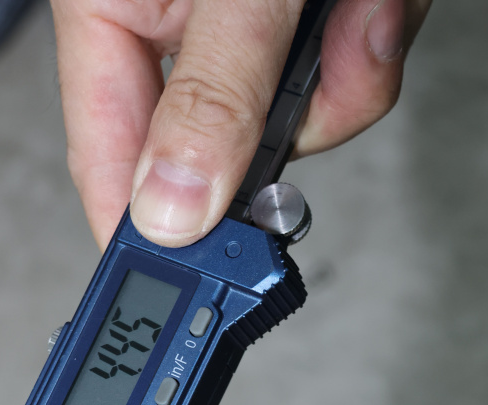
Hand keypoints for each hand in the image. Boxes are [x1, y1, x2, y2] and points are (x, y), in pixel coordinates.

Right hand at [50, 0, 432, 248]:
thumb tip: (169, 208)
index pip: (108, 161)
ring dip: (351, 66)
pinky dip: (379, 32)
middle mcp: (178, 27)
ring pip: (301, 120)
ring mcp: (252, 30)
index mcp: (116, 10)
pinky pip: (352, 73)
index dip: (139, 235)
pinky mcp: (313, 23)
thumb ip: (208, 94)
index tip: (170, 294)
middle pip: (223, 155)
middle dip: (289, 130)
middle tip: (319, 74)